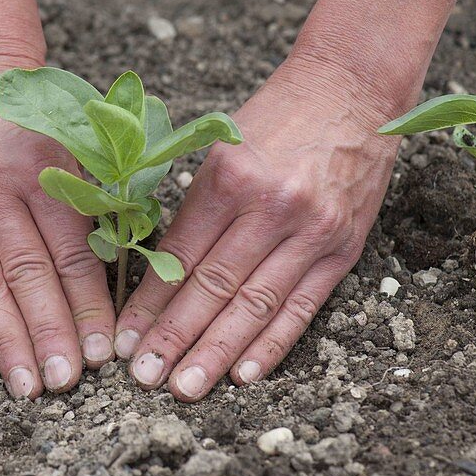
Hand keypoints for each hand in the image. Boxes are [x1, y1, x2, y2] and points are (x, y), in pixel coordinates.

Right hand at [0, 58, 116, 397]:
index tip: (105, 350)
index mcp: (40, 168)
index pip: (68, 252)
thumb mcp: (78, 143)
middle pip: (25, 276)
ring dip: (8, 343)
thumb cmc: (39, 116)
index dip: (87, 306)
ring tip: (28, 387)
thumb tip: (128, 275)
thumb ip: (99, 202)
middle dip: (48, 335)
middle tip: (67, 382)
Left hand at [113, 61, 405, 400]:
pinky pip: (302, 306)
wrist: (352, 88)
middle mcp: (271, 207)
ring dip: (217, 353)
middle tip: (142, 376)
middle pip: (214, 286)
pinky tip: (244, 375)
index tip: (123, 339)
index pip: (180, 255)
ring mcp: (312, 230)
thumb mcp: (222, 148)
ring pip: (255, 305)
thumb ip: (194, 207)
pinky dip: (273, 344)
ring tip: (184, 387)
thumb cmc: (275, 117)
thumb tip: (154, 270)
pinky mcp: (343, 247)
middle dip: (174, 337)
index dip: (149, 303)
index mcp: (229, 178)